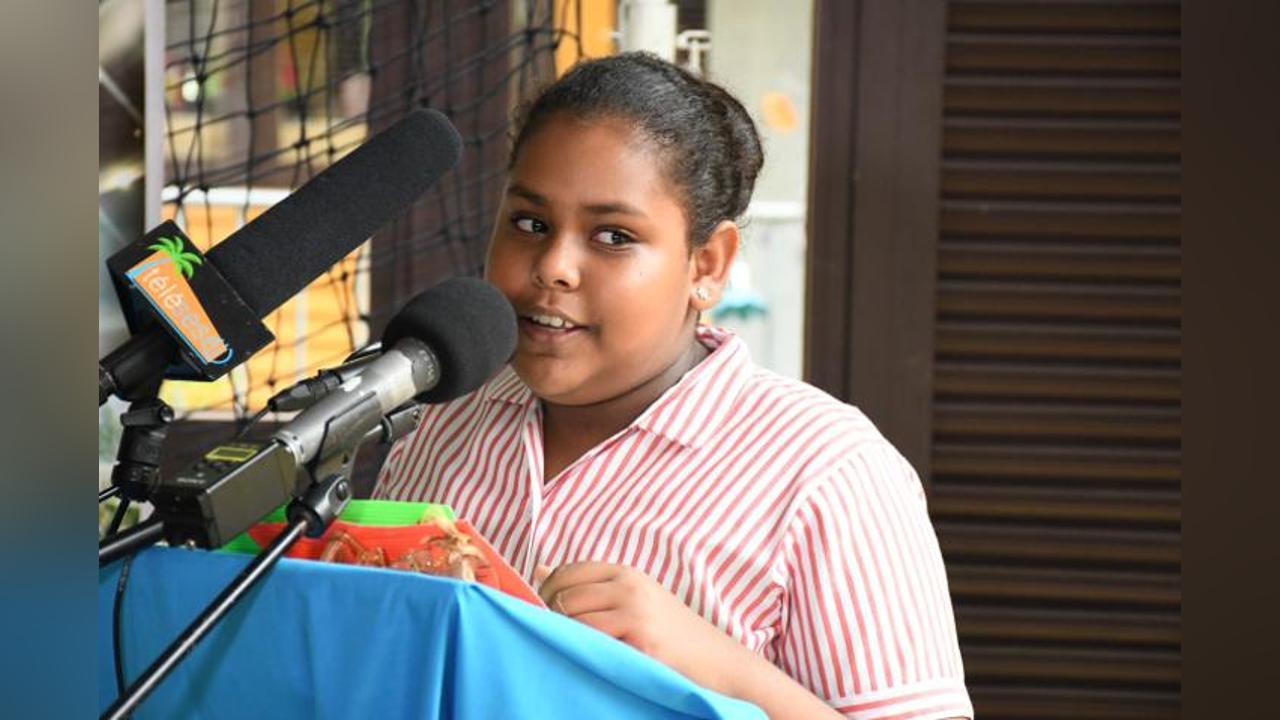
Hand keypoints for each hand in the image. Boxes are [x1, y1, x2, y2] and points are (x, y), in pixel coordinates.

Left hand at [534, 561, 742, 693]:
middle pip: (565, 594)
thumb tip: (540, 570)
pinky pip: (591, 641)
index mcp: (627, 573)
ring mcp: (635, 612)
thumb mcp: (635, 600)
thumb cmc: (673, 635)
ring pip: (573, 618)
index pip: (568, 571)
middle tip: (547, 636)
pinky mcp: (640, 640)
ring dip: (561, 634)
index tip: (540, 612)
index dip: (546, 591)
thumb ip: (592, 586)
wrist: (718, 662)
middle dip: (547, 615)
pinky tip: (586, 659)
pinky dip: (580, 649)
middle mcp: (629, 586)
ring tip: (566, 649)